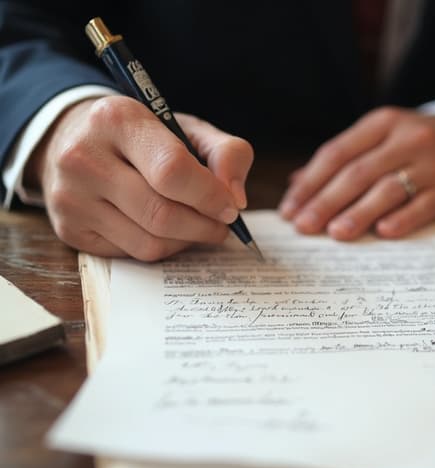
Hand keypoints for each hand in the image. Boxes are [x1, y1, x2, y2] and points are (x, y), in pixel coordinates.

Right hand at [26, 95, 252, 260]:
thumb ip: (227, 153)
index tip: (230, 206)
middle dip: (204, 226)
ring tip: (197, 226)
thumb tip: (236, 199)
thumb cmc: (144, 137)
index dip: (210, 196)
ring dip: (186, 241)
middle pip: (162, 214)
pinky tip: (166, 230)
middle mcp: (84, 157)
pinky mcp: (70, 230)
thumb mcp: (188, 129)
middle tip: (221, 224)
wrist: (75, 140)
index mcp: (117, 119)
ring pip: (149, 242)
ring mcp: (71, 198)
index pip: (172, 170)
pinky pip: (133, 253)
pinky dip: (162, 248)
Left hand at [278, 107, 434, 239]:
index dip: (310, 183)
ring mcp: (430, 164)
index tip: (290, 210)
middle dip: (326, 201)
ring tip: (335, 233)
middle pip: (357, 172)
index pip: (336, 153)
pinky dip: (401, 219)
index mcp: (381, 124)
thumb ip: (342, 158)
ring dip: (358, 212)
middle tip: (304, 227)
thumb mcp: (381, 138)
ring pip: (387, 189)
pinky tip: (382, 233)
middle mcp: (406, 139)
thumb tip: (296, 184)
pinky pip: (422, 206)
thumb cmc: (415, 145)